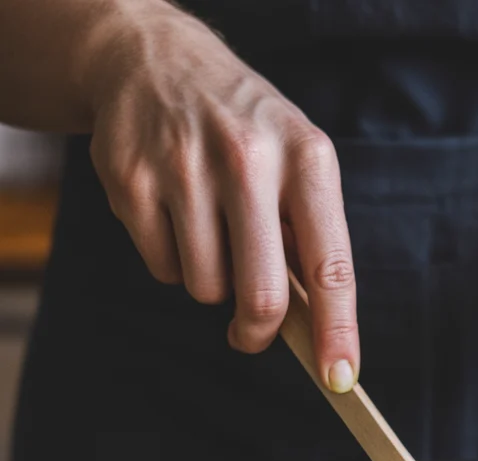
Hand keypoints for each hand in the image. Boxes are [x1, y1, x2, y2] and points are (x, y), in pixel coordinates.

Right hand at [85, 3, 357, 386]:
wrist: (154, 59)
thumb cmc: (245, 131)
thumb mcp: (295, 162)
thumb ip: (309, 240)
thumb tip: (315, 333)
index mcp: (306, 157)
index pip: (329, 265)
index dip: (337, 330)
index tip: (340, 378)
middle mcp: (247, 157)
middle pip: (260, 296)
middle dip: (257, 332)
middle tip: (251, 333)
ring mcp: (182, 166)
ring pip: (206, 289)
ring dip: (212, 284)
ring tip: (211, 232)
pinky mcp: (130, 179)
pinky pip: (162, 269)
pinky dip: (173, 262)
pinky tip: (175, 216)